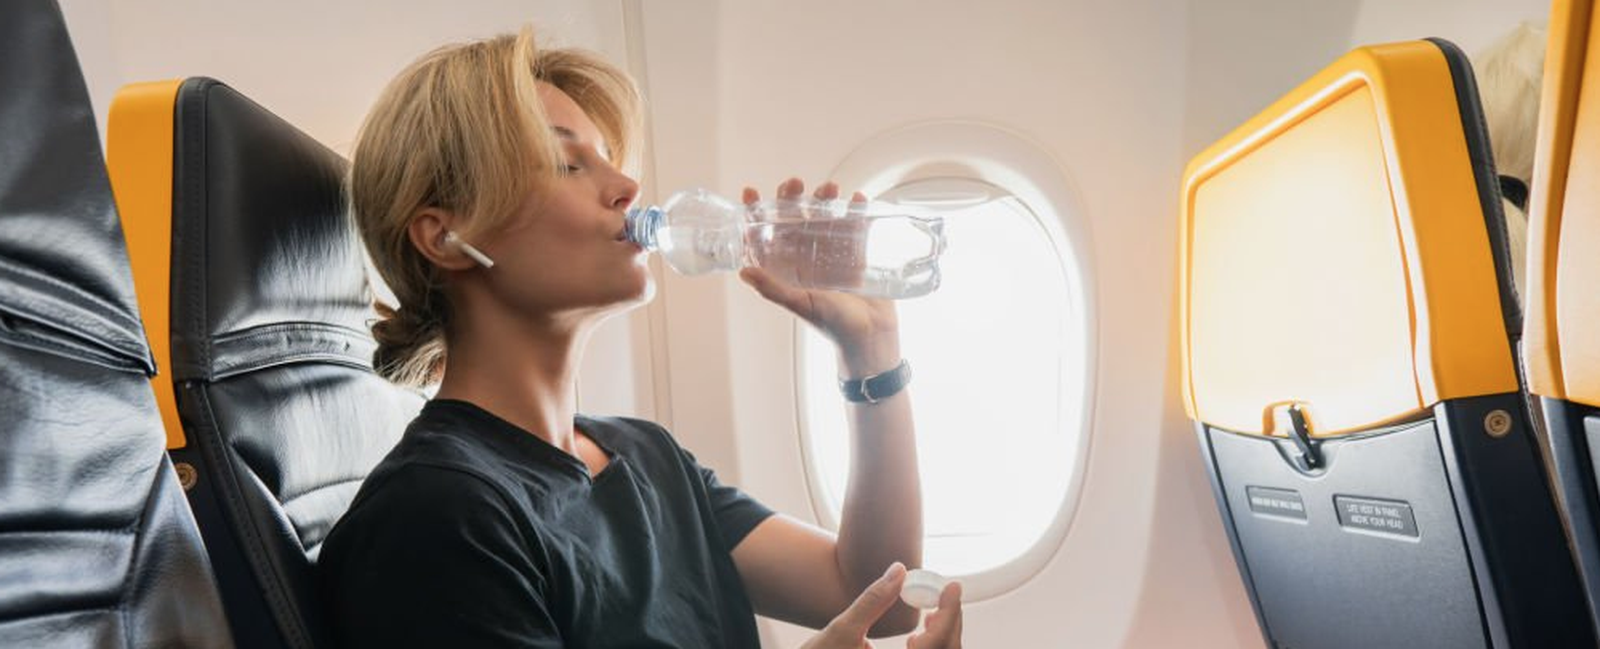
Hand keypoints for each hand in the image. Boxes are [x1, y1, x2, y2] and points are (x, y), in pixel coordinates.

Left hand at [739, 178, 901, 374]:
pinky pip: (854, 225)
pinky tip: (858, 198)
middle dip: (793, 197)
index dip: (755, 213)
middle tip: (796, 183)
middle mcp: (806, 258)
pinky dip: (856, 210)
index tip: (750, 192)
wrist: (871, 339)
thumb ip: (774, 288)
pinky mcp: (857, 254)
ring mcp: (832, 254)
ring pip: (824, 216)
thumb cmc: (833, 326)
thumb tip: (742, 271)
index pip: (766, 235)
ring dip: (825, 199)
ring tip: (831, 188)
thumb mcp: (801, 304)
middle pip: (795, 218)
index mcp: (787, 268)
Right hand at [799, 563, 962, 648]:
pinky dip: (930, 648)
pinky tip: (916, 638)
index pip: (937, 643)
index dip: (951, 612)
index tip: (953, 587)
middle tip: (947, 594)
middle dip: (951, 622)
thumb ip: (873, 601)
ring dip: (942, 636)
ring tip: (932, 614)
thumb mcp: (842, 630)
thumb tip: (898, 572)